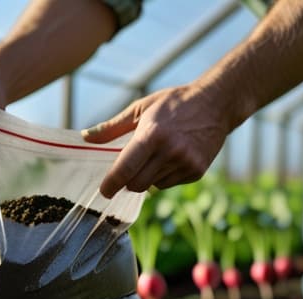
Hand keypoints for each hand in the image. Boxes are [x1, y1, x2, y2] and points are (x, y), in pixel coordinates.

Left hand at [82, 83, 230, 197]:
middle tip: (128, 168)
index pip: (125, 169)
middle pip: (136, 184)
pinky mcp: (197, 171)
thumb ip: (112, 127)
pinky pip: (169, 184)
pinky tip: (172, 156)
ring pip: (153, 186)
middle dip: (128, 181)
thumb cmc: (174, 103)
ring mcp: (186, 163)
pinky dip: (164, 176)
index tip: (104, 191)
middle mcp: (170, 151)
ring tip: (157, 154)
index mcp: (153, 134)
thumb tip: (85, 138)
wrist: (217, 103)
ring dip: (147, 176)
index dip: (111, 184)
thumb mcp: (141, 108)